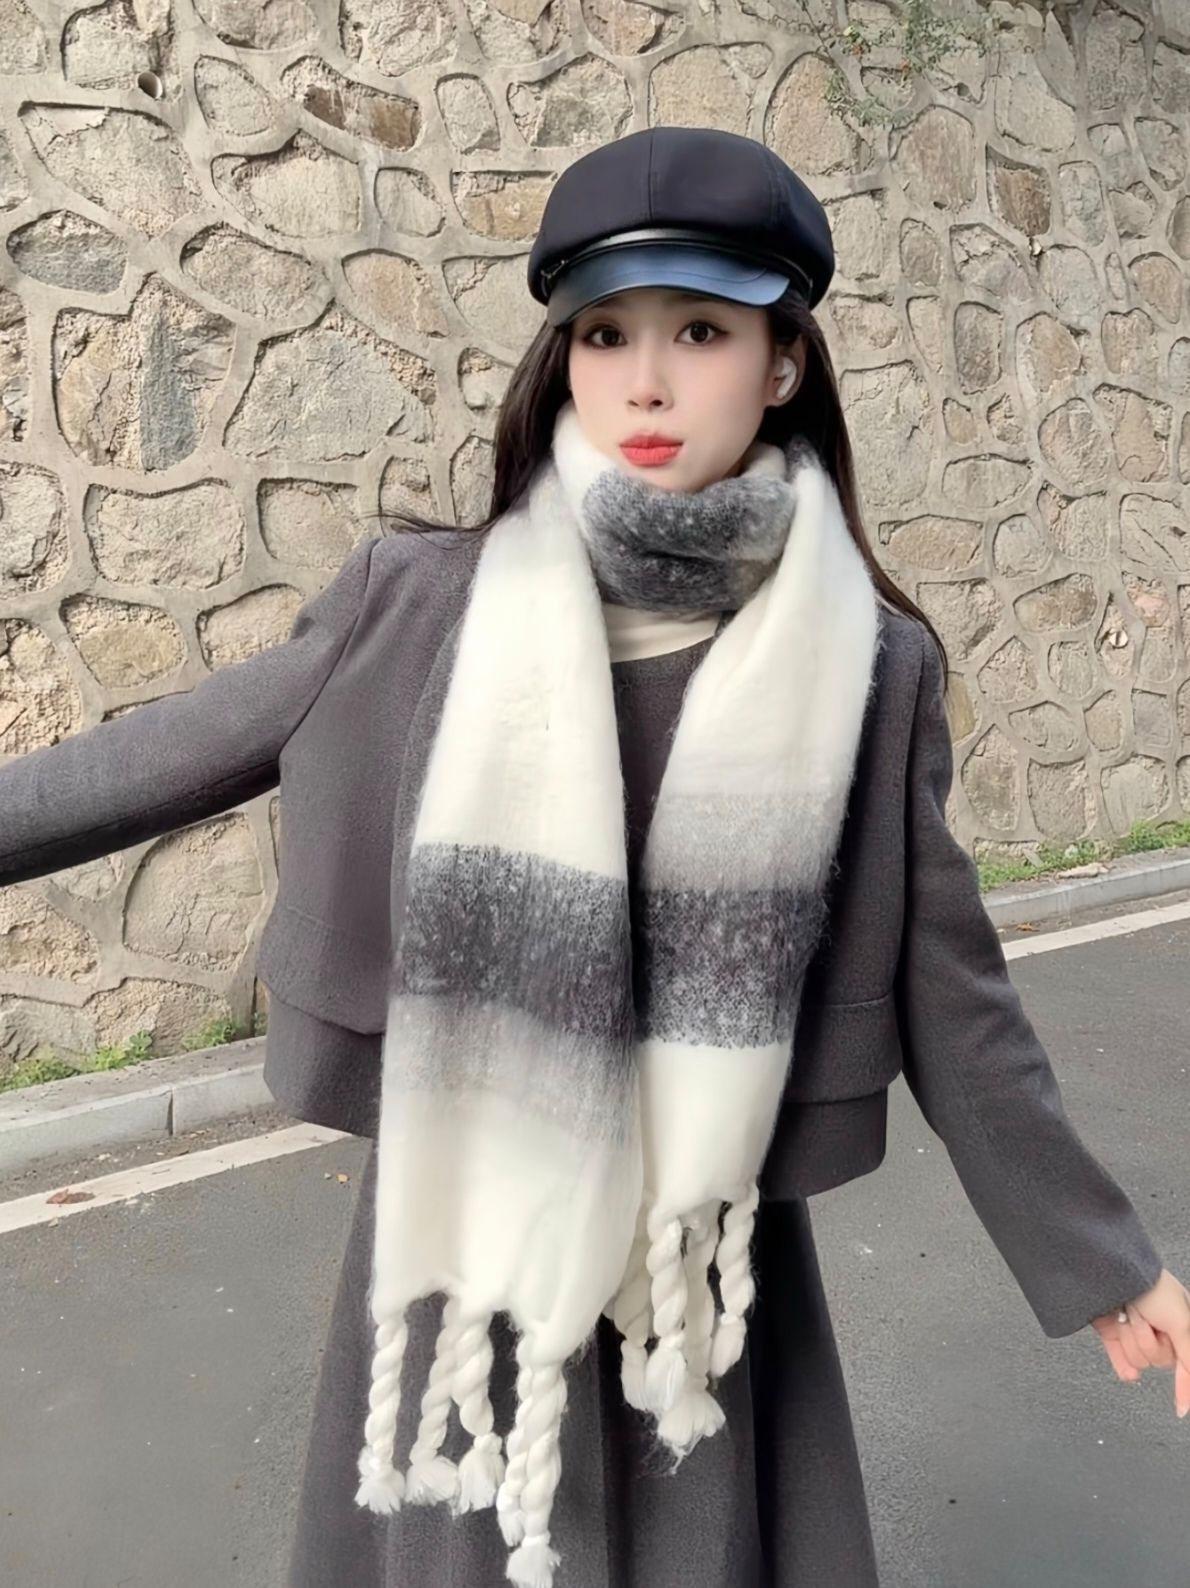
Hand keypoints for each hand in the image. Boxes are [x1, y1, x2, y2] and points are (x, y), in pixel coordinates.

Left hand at [1091, 1269, 1189, 1417]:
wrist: (1109, 1271)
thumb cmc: (1151, 1287)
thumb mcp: (1182, 1322)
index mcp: (1182, 1325)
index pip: (1186, 1365)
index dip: (1184, 1388)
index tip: (1181, 1410)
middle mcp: (1160, 1330)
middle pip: (1159, 1361)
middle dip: (1150, 1341)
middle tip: (1147, 1318)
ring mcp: (1135, 1332)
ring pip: (1138, 1360)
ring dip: (1132, 1337)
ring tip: (1129, 1314)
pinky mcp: (1114, 1333)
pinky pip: (1120, 1360)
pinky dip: (1122, 1364)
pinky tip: (1127, 1373)